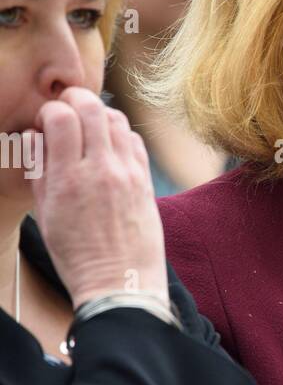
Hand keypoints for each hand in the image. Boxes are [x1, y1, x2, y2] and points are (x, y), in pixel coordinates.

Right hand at [27, 88, 168, 308]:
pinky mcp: (146, 181)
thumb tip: (34, 136)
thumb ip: (38, 170)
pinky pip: (134, 140)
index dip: (49, 112)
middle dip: (75, 100)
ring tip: (87, 131)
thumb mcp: (44, 214)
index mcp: (69, 179)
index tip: (46, 125)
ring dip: (98, 115)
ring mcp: (128, 174)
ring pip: (116, 119)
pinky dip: (119, 134)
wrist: (120, 284)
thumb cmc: (76, 255)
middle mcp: (102, 170)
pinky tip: (108, 149)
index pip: (61, 116)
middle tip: (67, 113)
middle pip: (92, 107)